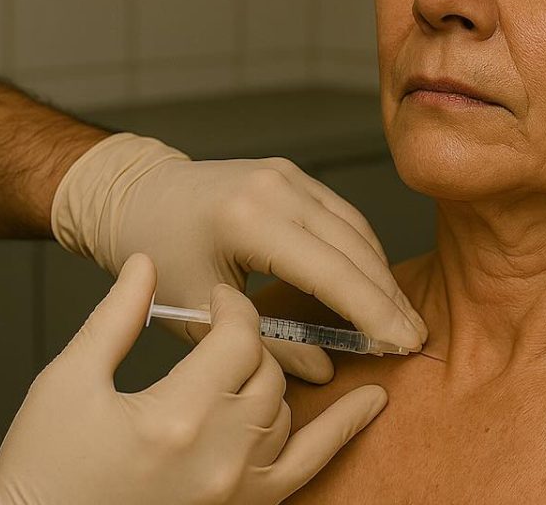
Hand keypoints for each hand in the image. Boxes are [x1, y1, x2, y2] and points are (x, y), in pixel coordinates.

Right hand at [0, 254, 388, 504]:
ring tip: (266, 353)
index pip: (238, 337)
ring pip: (284, 409)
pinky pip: (309, 466)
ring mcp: (237, 487)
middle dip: (250, 341)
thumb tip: (144, 263)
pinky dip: (343, 431)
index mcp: (176, 415)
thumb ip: (115, 318)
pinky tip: (374, 401)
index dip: (233, 308)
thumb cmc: (41, 467)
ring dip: (271, 379)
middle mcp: (219, 454)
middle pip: (266, 369)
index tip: (219, 299)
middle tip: (228, 329)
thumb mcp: (66, 382)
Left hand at [50, 133, 426, 380]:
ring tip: (398, 319)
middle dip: (388, 298)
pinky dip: (361, 252)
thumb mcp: (198, 316)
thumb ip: (264, 346)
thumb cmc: (156, 255)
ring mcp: (286, 176)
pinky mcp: (291, 175)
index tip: (403, 345)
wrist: (133, 195)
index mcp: (248, 220)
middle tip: (413, 340)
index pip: (332, 272)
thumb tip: (325, 370)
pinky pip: (341, 216)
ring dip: (380, 275)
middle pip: (355, 248)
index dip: (374, 312)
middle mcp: (275, 188)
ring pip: (356, 229)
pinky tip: (372, 284)